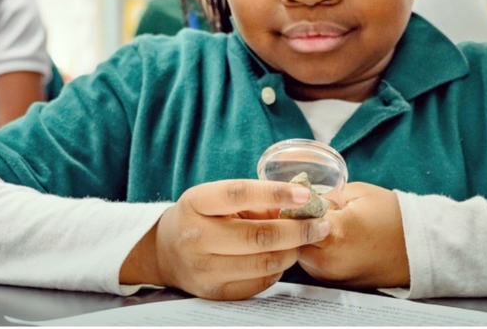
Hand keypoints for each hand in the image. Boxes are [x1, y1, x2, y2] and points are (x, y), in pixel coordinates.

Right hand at [119, 179, 330, 299]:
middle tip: (321, 225)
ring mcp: (203, 268)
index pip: (239, 194)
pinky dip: (278, 269)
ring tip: (304, 241)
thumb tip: (301, 201)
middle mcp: (196, 236)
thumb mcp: (217, 198)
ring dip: (292, 251)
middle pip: (258, 236)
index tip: (305, 194)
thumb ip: (255, 200)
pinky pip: (258, 282)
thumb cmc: (201, 217)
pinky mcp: (213, 292)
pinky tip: (282, 258)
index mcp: (196, 203)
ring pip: (263, 262)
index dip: (275, 193)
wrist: (166, 251)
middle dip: (298, 230)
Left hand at [297, 182, 408, 288]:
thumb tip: (305, 198)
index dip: (290, 204)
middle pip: (290, 239)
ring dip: (301, 237)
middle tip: (300, 207)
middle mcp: (328, 259)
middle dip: (291, 223)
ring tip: (316, 222)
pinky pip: (311, 263)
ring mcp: (330, 275)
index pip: (293, 217)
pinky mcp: (334, 283)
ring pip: (298, 253)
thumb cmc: (392, 216)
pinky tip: (326, 238)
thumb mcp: (357, 193)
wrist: (418, 248)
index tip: (290, 195)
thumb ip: (326, 196)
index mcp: (334, 233)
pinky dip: (313, 250)